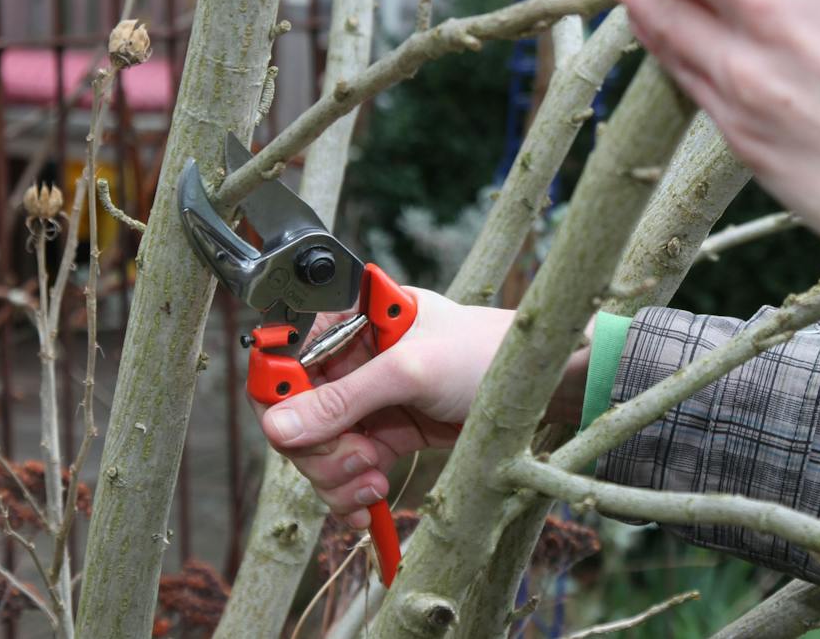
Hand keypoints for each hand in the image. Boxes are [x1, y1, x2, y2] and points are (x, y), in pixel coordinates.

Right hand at [258, 289, 589, 527]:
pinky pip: (347, 467)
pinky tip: (369, 500)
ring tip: (371, 481)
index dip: (279, 400)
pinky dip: (350, 490)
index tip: (293, 434)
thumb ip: (344, 399)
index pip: (285, 358)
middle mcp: (352, 357)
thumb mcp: (411, 372)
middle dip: (318, 448)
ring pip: (318, 448)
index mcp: (350, 318)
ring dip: (335, 475)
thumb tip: (279, 427)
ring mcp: (368, 397)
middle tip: (355, 461)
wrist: (540, 387)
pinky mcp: (386, 431)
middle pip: (295, 414)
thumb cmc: (487, 353)